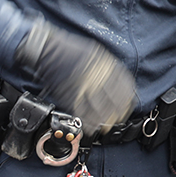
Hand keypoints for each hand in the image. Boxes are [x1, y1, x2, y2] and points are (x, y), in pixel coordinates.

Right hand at [15, 17, 136, 135]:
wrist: (47, 49)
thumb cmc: (69, 50)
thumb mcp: (94, 52)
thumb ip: (107, 67)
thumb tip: (118, 82)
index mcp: (104, 64)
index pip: (123, 86)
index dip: (127, 99)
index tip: (127, 106)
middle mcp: (96, 76)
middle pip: (113, 100)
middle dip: (117, 113)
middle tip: (118, 119)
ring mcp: (82, 86)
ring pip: (98, 109)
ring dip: (104, 120)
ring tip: (106, 126)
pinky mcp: (69, 93)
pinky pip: (81, 112)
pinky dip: (87, 122)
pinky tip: (90, 127)